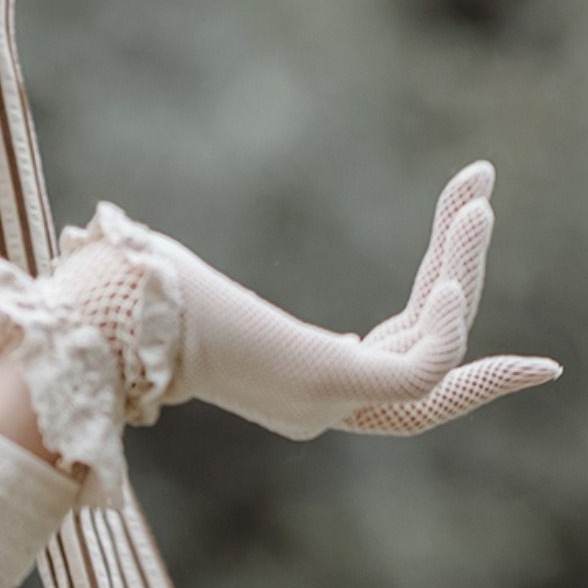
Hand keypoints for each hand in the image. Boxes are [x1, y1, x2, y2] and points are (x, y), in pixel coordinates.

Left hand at [154, 165, 559, 441]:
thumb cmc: (129, 299)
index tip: (481, 274)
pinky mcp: (326, 386)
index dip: (448, 321)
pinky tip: (448, 259)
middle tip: (481, 184)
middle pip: (428, 348)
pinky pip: (419, 369)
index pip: (400, 361)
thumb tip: (118, 231)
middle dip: (463, 269)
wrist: (105, 319)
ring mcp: (325, 401)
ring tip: (477, 200)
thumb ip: (183, 270)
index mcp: (298, 379)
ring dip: (462, 272)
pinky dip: (444, 323)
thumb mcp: (179, 275)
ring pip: (435, 352)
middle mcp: (320, 403)